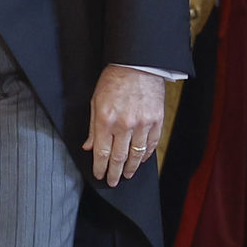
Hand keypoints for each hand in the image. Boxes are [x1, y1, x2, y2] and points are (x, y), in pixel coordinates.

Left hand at [85, 64, 166, 186]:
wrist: (138, 64)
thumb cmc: (114, 79)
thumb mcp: (96, 101)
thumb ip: (93, 127)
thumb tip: (89, 146)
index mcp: (106, 120)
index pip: (102, 153)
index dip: (100, 168)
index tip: (99, 175)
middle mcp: (125, 125)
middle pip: (119, 158)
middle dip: (114, 173)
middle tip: (113, 182)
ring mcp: (143, 124)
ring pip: (137, 155)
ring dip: (131, 168)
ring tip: (127, 175)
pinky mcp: (157, 120)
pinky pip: (152, 144)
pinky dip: (146, 155)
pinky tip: (141, 160)